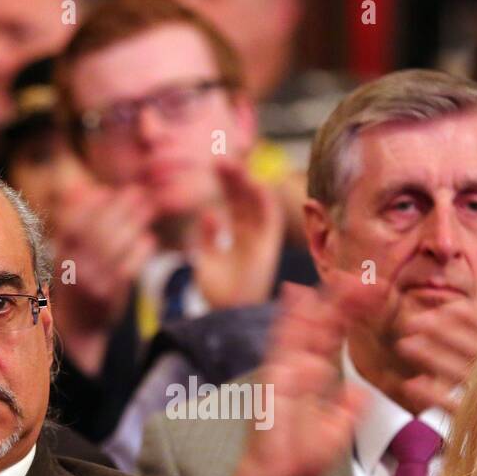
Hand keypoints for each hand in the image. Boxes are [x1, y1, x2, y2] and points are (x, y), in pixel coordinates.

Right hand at [49, 183, 156, 325]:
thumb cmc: (81, 278)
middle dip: (119, 208)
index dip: (91, 204)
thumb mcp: (71, 250)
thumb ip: (77, 220)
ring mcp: (88, 283)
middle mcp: (70, 268)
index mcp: (60, 253)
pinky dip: (140, 252)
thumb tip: (80, 187)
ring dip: (133, 224)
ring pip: (111, 248)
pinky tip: (150, 239)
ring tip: (149, 209)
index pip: (73, 223)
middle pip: (96, 232)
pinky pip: (125, 270)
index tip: (109, 191)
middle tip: (139, 193)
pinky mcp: (107, 296)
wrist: (79, 325)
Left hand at [193, 161, 284, 308]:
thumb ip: (206, 238)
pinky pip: (271, 222)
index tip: (214, 164)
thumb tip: (209, 213)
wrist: (230, 316)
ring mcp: (260, 240)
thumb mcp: (205, 261)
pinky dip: (266, 204)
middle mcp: (250, 234)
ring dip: (247, 185)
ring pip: (257, 205)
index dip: (225, 183)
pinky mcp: (268, 248)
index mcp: (236, 235)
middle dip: (234, 179)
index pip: (232, 201)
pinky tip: (256, 186)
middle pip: (244, 199)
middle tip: (221, 159)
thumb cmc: (218, 292)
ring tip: (234, 168)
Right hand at [217, 279, 366, 475]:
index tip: (376, 297)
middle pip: (322, 326)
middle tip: (363, 278)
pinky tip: (296, 294)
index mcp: (314, 379)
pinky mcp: (272, 378)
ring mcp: (283, 371)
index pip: (336, 339)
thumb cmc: (299, 463)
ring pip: (303, 327)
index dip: (354, 316)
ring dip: (321, 302)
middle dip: (341, 301)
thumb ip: (346, 411)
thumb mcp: (335, 435)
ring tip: (341, 279)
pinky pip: (281, 343)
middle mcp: (298, 369)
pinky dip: (288, 319)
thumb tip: (359, 393)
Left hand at [393, 299, 476, 415]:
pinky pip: (455, 408)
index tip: (445, 308)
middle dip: (441, 332)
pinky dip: (432, 395)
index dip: (469, 317)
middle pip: (473, 348)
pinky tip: (410, 385)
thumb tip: (463, 310)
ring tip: (404, 345)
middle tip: (412, 321)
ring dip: (431, 357)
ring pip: (461, 374)